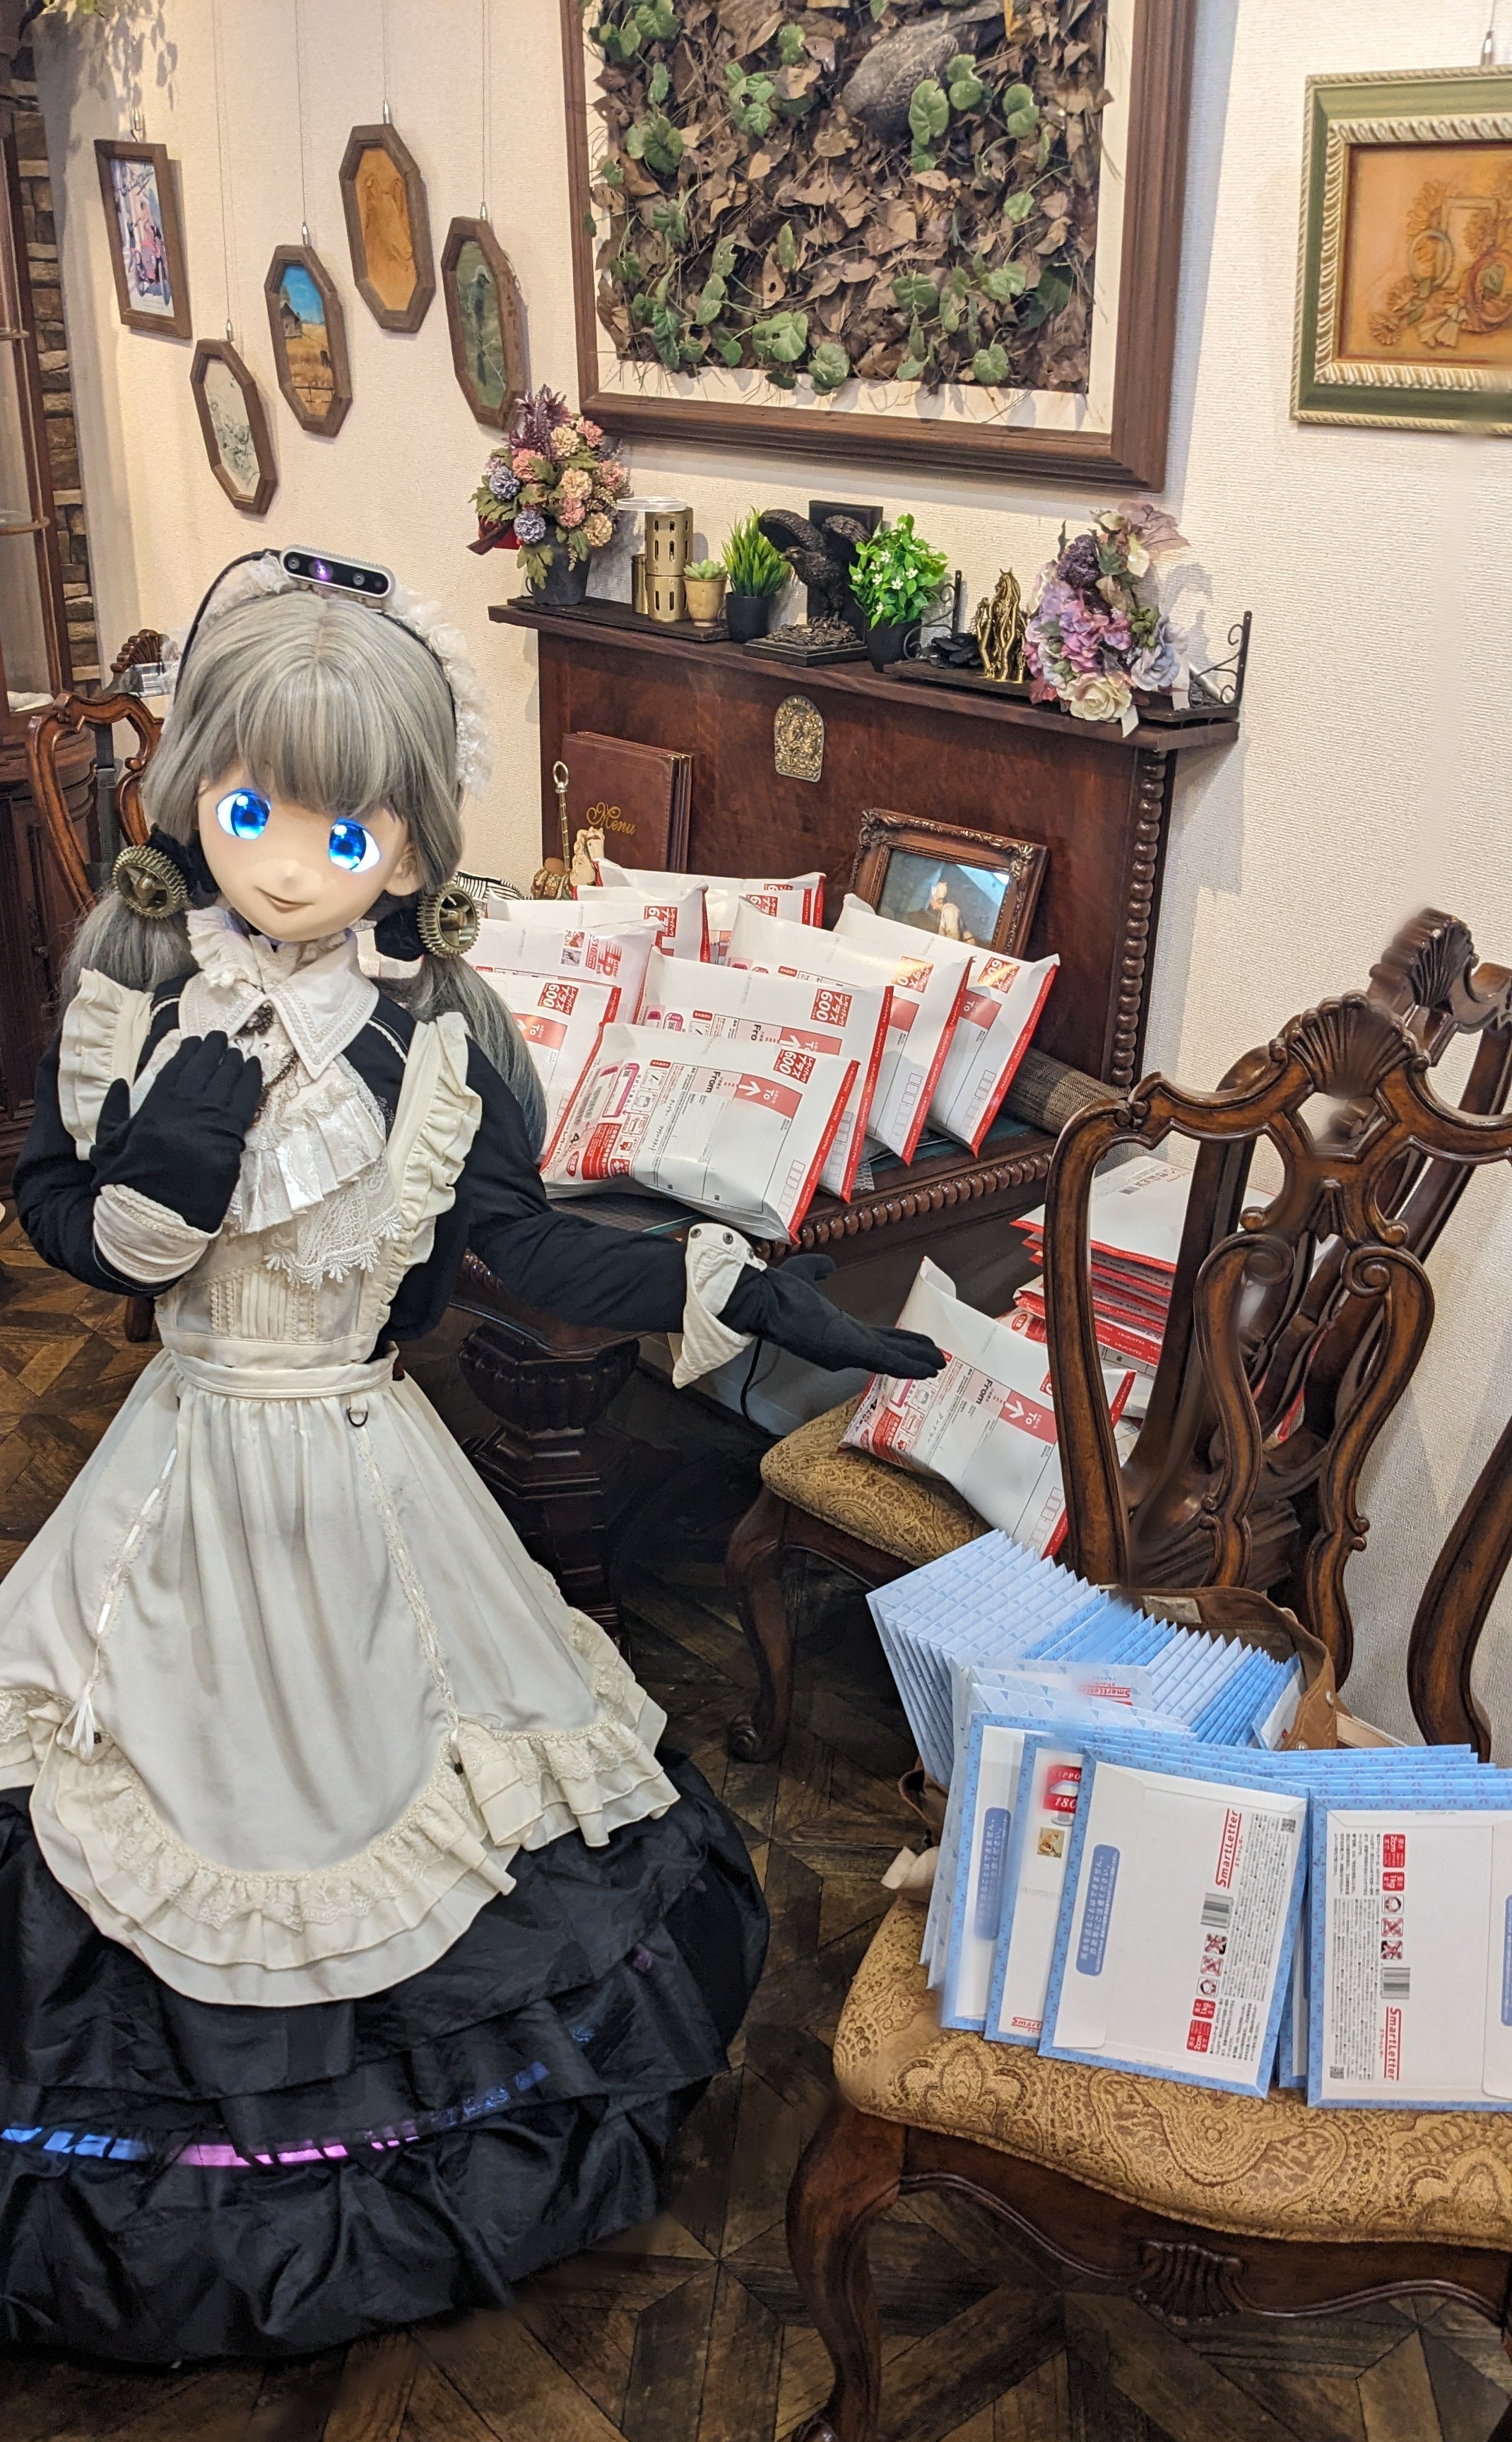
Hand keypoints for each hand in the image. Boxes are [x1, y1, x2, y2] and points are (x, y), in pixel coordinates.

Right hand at [92, 1032, 262, 1234]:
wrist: (156, 1213)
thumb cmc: (131, 1181)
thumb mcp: (109, 1144)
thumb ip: (112, 1111)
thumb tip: (120, 1084)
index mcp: (156, 1104)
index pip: (176, 1068)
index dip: (188, 1052)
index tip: (194, 1042)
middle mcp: (185, 1106)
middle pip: (205, 1067)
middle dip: (213, 1049)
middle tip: (220, 1039)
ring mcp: (210, 1120)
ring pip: (227, 1078)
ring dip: (233, 1061)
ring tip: (237, 1052)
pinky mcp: (231, 1137)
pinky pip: (246, 1099)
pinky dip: (251, 1080)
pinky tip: (254, 1068)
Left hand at [721, 1252, 945, 1379]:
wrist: (761, 1300)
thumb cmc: (775, 1292)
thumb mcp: (802, 1275)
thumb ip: (817, 1269)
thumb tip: (827, 1266)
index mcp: (837, 1330)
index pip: (874, 1339)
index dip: (896, 1343)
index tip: (914, 1346)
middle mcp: (844, 1345)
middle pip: (887, 1351)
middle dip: (912, 1356)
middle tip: (935, 1362)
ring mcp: (847, 1350)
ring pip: (890, 1359)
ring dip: (915, 1363)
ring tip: (938, 1366)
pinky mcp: (848, 1350)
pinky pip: (884, 1360)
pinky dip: (907, 1364)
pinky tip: (926, 1368)